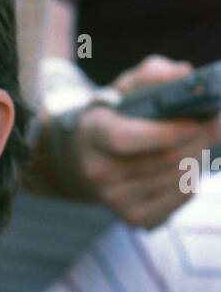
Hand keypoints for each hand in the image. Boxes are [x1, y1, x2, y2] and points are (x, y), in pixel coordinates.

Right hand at [58, 57, 220, 226]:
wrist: (84, 161)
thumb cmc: (114, 117)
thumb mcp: (125, 88)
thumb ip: (153, 75)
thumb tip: (184, 74)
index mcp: (91, 134)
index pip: (124, 139)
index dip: (165, 132)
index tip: (195, 120)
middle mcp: (98, 172)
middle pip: (162, 159)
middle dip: (197, 138)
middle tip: (214, 121)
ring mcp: (114, 200)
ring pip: (177, 178)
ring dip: (197, 156)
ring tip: (196, 141)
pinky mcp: (134, 218)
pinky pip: (181, 197)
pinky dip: (192, 179)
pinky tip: (184, 165)